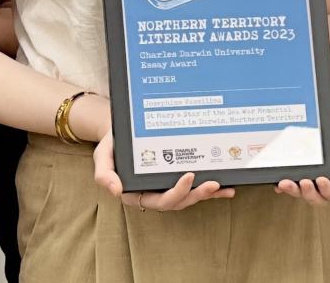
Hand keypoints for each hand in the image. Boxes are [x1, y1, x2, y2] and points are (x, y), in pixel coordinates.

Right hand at [95, 129, 234, 210]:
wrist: (122, 128)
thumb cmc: (112, 144)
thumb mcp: (102, 156)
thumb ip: (104, 174)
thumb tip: (116, 191)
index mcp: (137, 192)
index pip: (158, 200)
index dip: (175, 193)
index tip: (188, 177)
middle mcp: (155, 191)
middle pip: (178, 201)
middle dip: (196, 194)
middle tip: (212, 183)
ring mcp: (167, 185)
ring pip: (189, 195)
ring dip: (207, 194)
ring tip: (223, 187)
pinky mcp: (179, 177)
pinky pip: (196, 186)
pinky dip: (212, 190)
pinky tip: (228, 187)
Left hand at [279, 85, 329, 203]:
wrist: (323, 94)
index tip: (321, 178)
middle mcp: (324, 171)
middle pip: (318, 196)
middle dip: (310, 194)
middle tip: (304, 182)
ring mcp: (308, 167)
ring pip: (301, 191)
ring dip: (294, 192)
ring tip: (286, 183)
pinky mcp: (294, 161)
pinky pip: (288, 178)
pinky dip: (281, 185)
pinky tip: (277, 181)